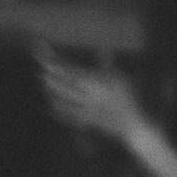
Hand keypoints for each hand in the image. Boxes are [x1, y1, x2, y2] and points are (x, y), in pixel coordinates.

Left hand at [35, 49, 150, 143]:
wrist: (134, 126)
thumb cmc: (132, 100)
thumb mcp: (123, 79)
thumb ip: (109, 66)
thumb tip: (103, 50)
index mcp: (94, 84)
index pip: (70, 70)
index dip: (57, 62)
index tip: (46, 55)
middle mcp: (85, 95)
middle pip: (63, 83)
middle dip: (51, 75)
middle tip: (42, 67)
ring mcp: (84, 109)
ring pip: (63, 99)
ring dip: (52, 90)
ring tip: (43, 83)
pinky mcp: (87, 122)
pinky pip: (69, 117)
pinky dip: (59, 112)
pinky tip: (51, 108)